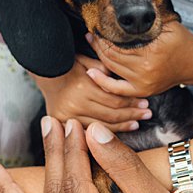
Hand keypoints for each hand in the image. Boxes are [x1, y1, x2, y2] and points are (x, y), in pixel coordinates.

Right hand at [33, 56, 150, 132]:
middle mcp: (75, 104)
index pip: (115, 100)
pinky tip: (117, 130)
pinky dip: (104, 131)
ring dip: (122, 126)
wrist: (45, 74)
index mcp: (83, 88)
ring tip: (136, 123)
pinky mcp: (63, 123)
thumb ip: (104, 71)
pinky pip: (88, 130)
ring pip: (101, 126)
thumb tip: (122, 82)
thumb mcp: (87, 61)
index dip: (133, 102)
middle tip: (147, 113)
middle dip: (132, 115)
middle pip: (111, 114)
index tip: (145, 102)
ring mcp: (68, 116)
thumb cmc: (69, 65)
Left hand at [87, 20, 192, 97]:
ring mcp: (143, 82)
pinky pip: (116, 88)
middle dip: (98, 43)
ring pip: (111, 68)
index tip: (97, 26)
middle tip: (91, 34)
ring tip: (92, 44)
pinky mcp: (142, 90)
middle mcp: (146, 68)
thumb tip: (125, 6)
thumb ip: (147, 18)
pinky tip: (91, 72)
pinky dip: (102, 81)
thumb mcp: (166, 24)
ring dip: (97, 56)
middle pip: (112, 55)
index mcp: (152, 50)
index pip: (118, 42)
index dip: (105, 34)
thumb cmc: (180, 41)